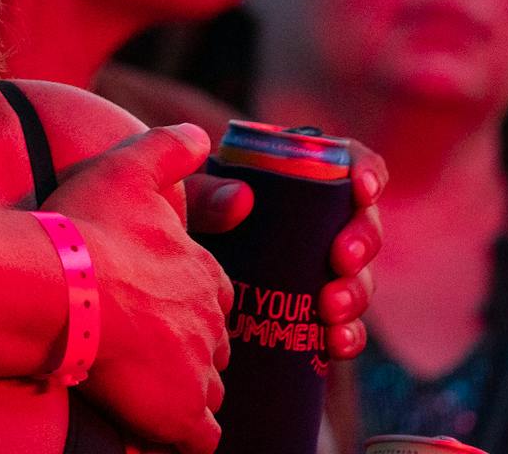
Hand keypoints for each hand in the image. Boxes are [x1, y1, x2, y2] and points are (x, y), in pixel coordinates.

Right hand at [44, 124, 230, 453]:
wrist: (62, 286)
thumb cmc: (88, 228)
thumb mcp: (127, 168)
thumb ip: (167, 149)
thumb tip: (200, 134)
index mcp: (205, 274)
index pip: (211, 297)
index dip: (181, 303)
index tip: (148, 305)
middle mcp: (214, 323)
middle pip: (209, 345)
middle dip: (184, 349)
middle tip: (140, 346)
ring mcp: (201, 371)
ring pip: (206, 390)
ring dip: (181, 391)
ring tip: (140, 384)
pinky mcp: (183, 414)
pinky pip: (199, 439)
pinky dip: (181, 434)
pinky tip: (153, 422)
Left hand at [184, 140, 385, 360]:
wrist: (141, 269)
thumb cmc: (162, 219)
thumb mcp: (177, 200)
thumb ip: (201, 193)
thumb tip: (241, 199)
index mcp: (291, 178)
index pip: (346, 164)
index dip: (366, 172)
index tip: (362, 190)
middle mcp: (311, 222)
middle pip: (360, 224)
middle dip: (362, 243)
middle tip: (341, 261)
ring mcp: (312, 268)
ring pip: (357, 276)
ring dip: (356, 292)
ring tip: (331, 310)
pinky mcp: (305, 311)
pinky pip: (342, 324)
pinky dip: (347, 334)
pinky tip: (335, 344)